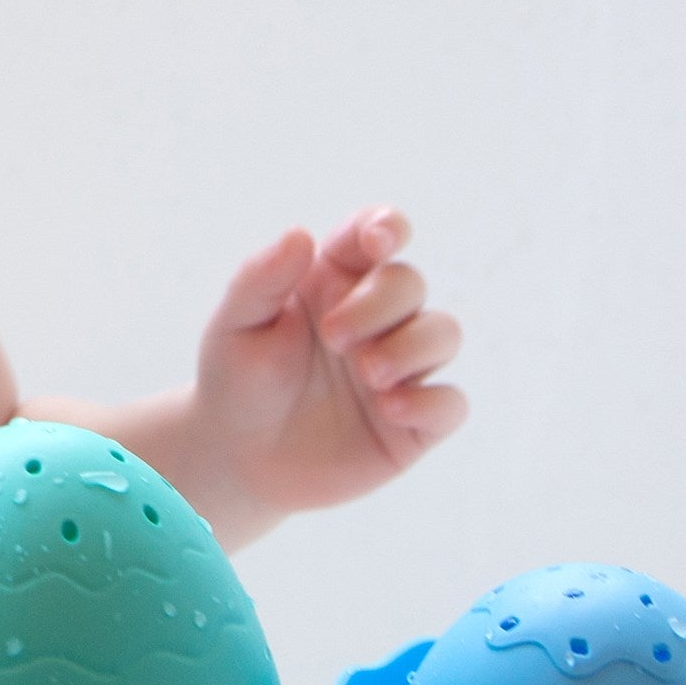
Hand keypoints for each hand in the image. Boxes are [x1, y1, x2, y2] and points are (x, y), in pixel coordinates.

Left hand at [193, 206, 465, 525]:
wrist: (237, 458)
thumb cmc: (236, 380)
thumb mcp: (234, 326)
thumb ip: (261, 278)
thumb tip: (301, 234)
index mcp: (333, 280)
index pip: (375, 234)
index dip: (388, 227)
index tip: (378, 241)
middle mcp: (375, 317)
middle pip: (409, 282)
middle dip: (379, 303)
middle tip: (333, 336)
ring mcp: (401, 368)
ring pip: (443, 333)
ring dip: (412, 346)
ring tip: (368, 373)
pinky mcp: (414, 422)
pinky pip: (450, 403)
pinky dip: (431, 402)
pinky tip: (391, 409)